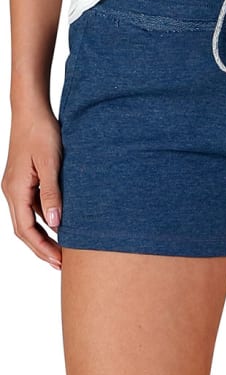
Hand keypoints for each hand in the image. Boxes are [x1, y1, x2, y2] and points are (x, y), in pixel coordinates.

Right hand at [1, 103, 62, 269]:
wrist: (32, 110)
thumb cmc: (41, 132)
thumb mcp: (51, 162)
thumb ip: (52, 192)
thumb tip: (56, 222)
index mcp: (16, 190)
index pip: (26, 230)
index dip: (42, 248)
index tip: (59, 262)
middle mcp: (13, 191)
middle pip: (25, 230)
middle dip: (42, 248)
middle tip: (63, 264)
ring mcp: (18, 186)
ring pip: (29, 219)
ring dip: (45, 235)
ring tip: (65, 249)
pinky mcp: (25, 179)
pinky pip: (33, 206)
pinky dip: (45, 219)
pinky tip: (62, 223)